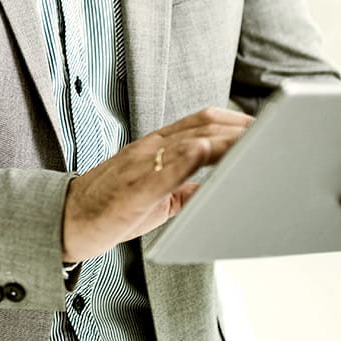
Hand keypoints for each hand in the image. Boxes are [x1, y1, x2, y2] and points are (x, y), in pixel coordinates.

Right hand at [61, 107, 252, 261]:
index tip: (264, 126)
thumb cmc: (110, 209)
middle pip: (202, 125)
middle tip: (273, 133)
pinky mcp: (131, 188)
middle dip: (241, 128)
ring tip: (255, 142)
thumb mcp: (156, 196)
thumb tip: (216, 189)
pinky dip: (186, 159)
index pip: (201, 121)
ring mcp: (138, 164)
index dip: (235, 120)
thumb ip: (184, 186)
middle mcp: (148, 147)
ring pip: (188, 142)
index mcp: (155, 146)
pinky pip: (161, 170)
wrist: (67, 220)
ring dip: (225, 140)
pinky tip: (205, 152)